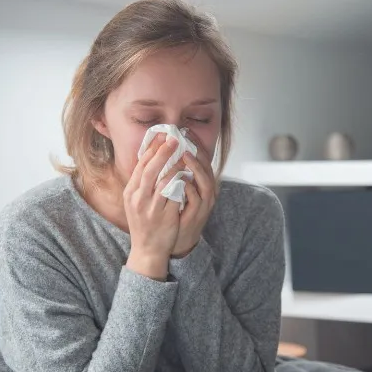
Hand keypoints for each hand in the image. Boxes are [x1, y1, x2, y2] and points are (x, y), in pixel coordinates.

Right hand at [124, 133, 182, 279]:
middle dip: (162, 152)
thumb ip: (142, 184)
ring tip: (183, 155)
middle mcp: (138, 199)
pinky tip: (187, 175)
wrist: (147, 249)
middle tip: (174, 139)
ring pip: (163, 181)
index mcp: (130, 192)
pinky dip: (180, 183)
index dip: (151, 149)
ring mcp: (151, 208)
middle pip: (150, 170)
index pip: (140, 166)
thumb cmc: (144, 224)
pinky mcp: (164, 216)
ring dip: (174, 165)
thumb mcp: (136, 202)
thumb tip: (152, 160)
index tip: (161, 135)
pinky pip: (174, 195)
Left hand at [172, 136, 217, 257]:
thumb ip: (173, 173)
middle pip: (207, 167)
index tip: (185, 130)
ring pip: (206, 182)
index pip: (201, 159)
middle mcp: (206, 192)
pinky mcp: (197, 215)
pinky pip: (196, 199)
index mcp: (200, 184)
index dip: (195, 144)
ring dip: (196, 168)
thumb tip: (163, 153)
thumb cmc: (174, 213)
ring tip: (185, 155)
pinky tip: (181, 180)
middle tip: (186, 138)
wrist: (175, 241)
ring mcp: (203, 204)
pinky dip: (189, 189)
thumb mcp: (175, 190)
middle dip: (198, 151)